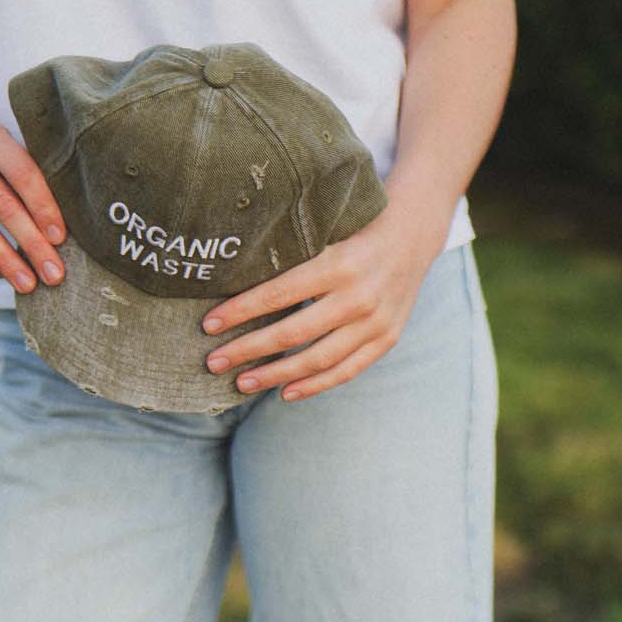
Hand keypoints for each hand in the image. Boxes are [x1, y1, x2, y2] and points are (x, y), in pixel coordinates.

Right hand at [0, 112, 67, 293]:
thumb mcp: (7, 151)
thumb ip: (29, 182)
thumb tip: (58, 239)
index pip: (21, 172)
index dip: (43, 207)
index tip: (60, 240)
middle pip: (0, 204)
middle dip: (30, 244)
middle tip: (53, 275)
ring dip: (5, 260)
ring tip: (27, 284)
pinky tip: (0, 272)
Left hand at [200, 196, 445, 401]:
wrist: (413, 235)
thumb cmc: (356, 228)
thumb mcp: (327, 229)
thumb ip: (292, 252)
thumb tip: (233, 275)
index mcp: (339, 263)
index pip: (279, 294)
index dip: (241, 312)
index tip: (209, 325)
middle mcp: (359, 296)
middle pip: (292, 333)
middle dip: (248, 350)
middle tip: (214, 362)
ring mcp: (375, 322)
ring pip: (317, 360)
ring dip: (275, 375)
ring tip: (242, 382)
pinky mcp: (386, 339)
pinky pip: (345, 371)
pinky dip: (314, 385)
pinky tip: (285, 393)